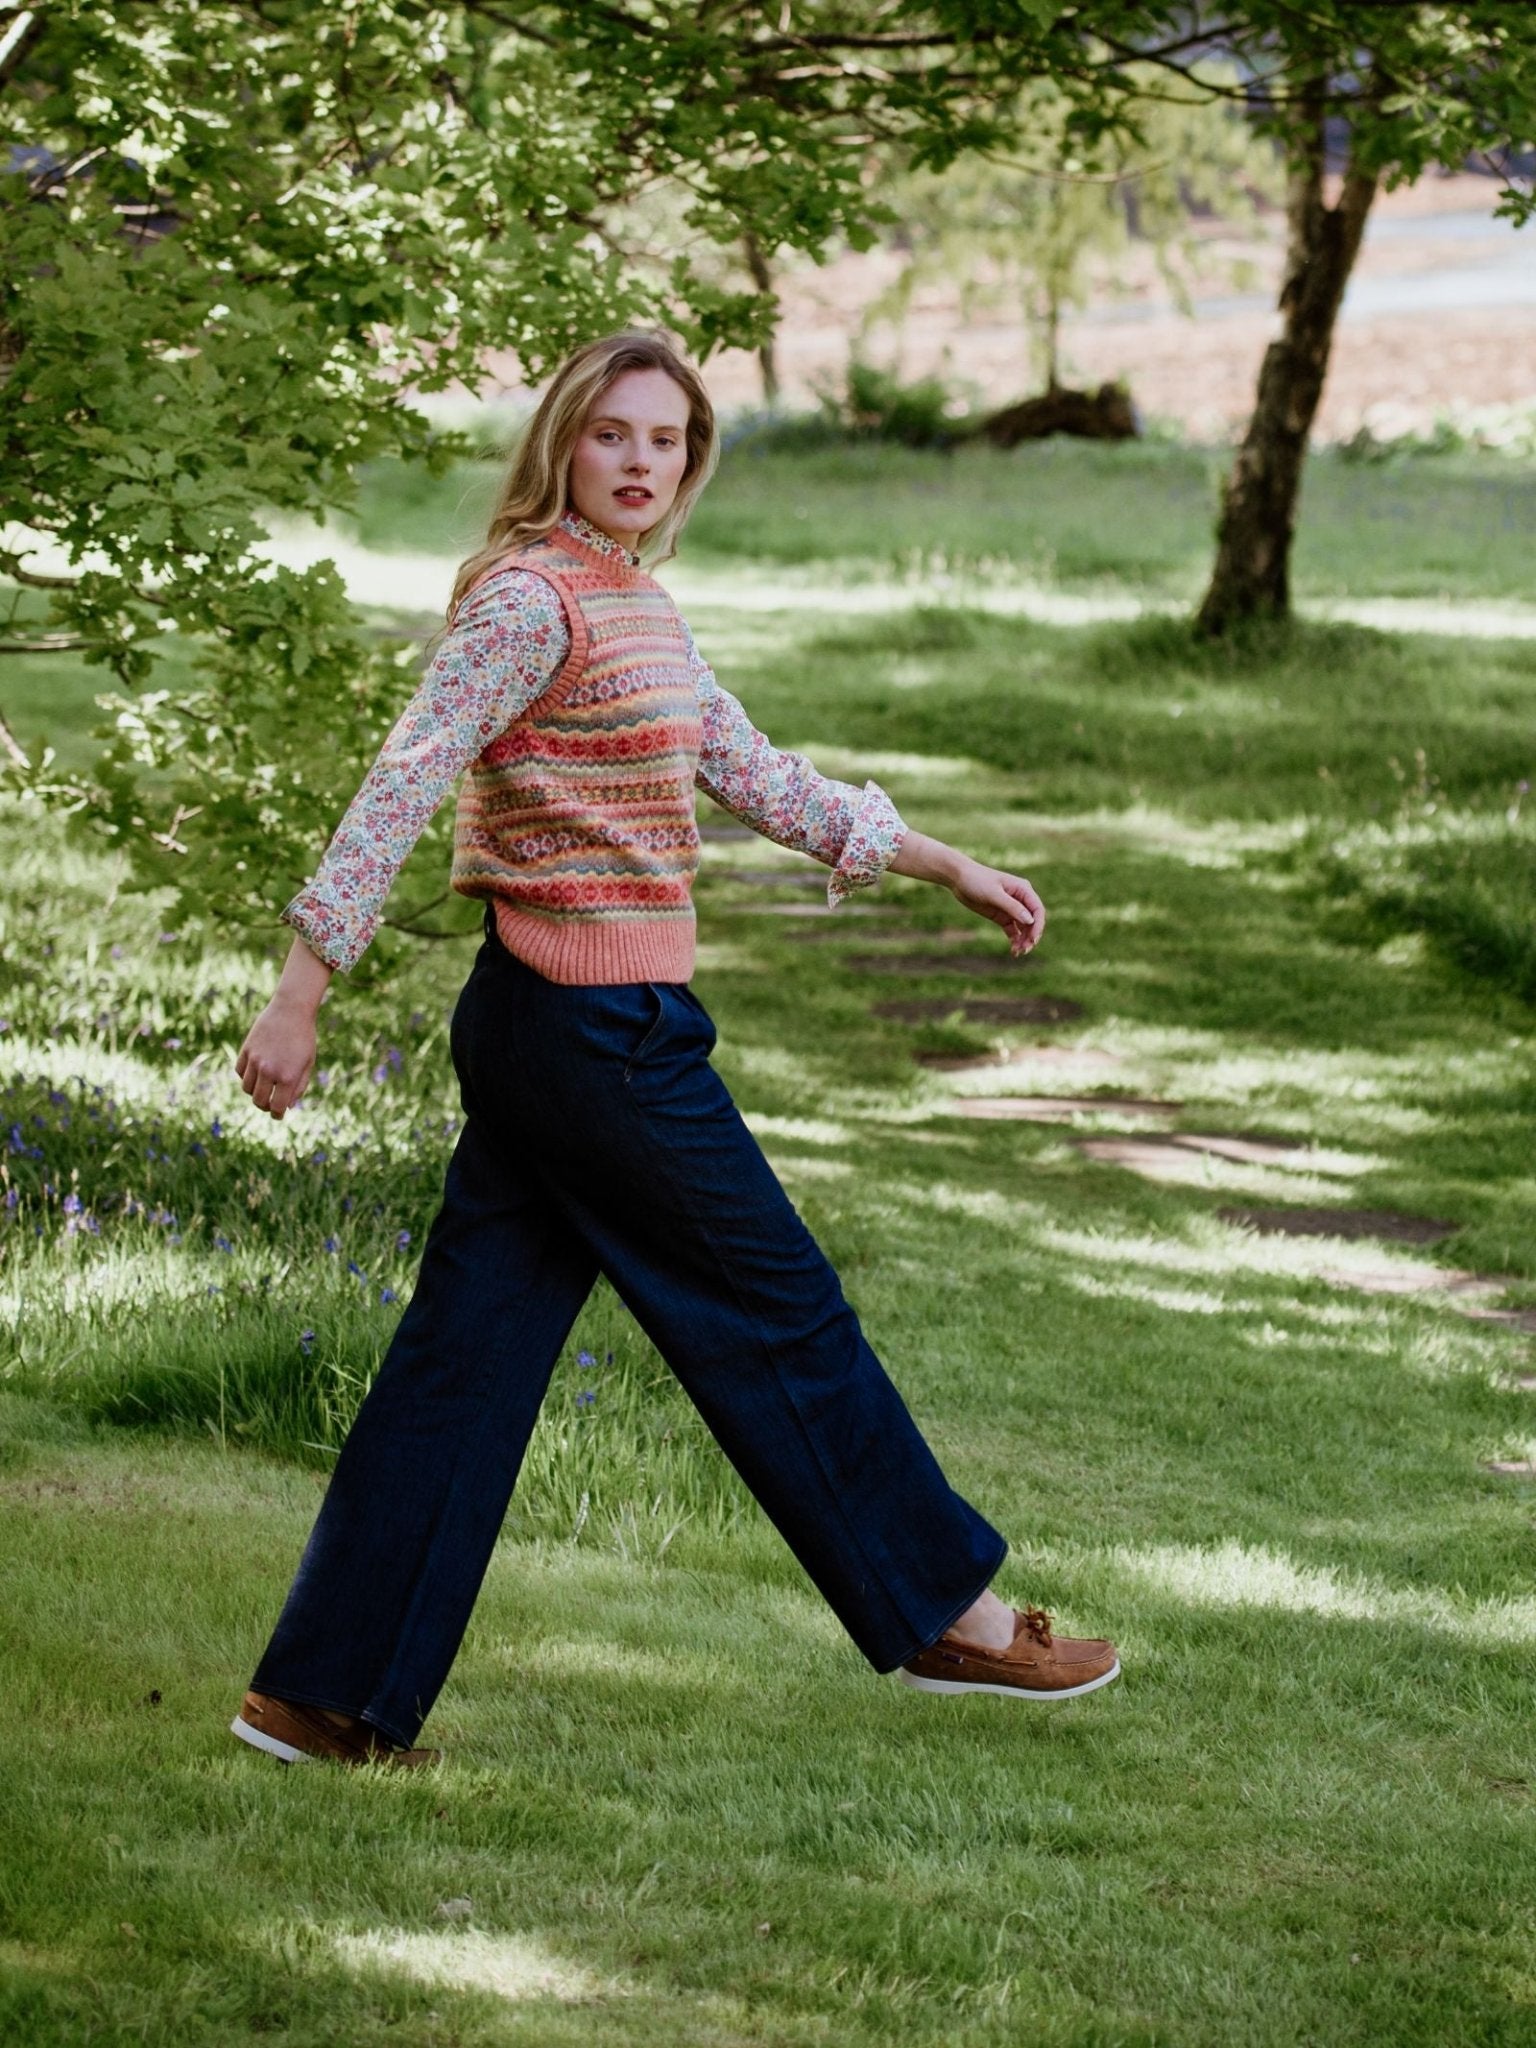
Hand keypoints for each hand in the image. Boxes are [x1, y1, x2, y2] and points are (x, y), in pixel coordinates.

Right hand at [235, 994, 317, 1119]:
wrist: (291, 1010)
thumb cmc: (304, 1038)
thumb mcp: (307, 1064)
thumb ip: (298, 1087)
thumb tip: (286, 1106)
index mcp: (287, 1077)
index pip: (276, 1108)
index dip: (277, 1115)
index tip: (278, 1115)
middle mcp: (269, 1071)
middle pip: (258, 1101)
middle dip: (264, 1106)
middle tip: (270, 1104)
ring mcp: (255, 1060)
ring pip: (247, 1088)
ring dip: (254, 1092)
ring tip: (263, 1088)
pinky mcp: (246, 1050)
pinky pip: (240, 1072)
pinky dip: (246, 1077)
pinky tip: (256, 1074)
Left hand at [948, 857, 1045, 957]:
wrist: (959, 879)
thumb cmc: (977, 880)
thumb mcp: (994, 893)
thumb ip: (1012, 906)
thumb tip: (1030, 921)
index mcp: (1023, 890)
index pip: (1037, 910)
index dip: (1038, 925)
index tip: (1033, 939)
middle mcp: (1020, 899)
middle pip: (1033, 921)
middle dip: (1031, 936)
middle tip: (1025, 949)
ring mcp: (1011, 909)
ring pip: (1024, 928)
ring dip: (1024, 940)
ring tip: (1018, 952)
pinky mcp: (1002, 916)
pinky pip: (1013, 930)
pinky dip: (1015, 940)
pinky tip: (1013, 950)